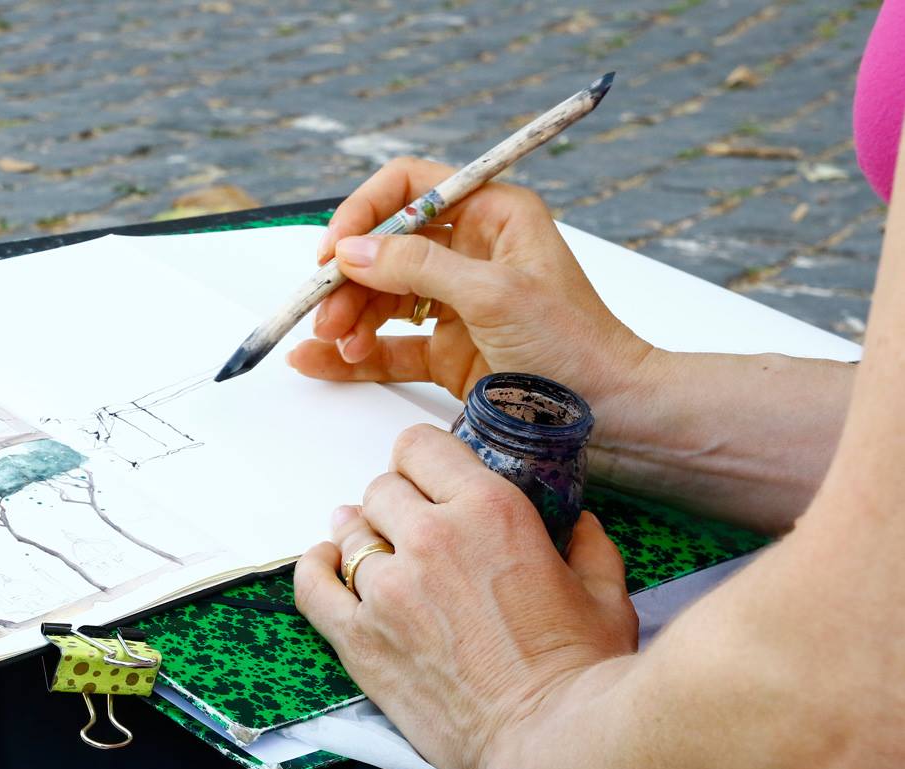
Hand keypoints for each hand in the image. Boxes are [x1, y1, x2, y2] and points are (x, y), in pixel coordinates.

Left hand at [292, 424, 637, 768]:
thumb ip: (587, 545)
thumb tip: (580, 524)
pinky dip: (316, 568)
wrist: (549, 743)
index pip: (421, 447)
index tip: (429, 478)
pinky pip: (313, 585)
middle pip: (383, 488)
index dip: (422, 460)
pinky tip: (327, 564)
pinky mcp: (360, 638)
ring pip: (350, 531)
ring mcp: (388, 589)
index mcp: (490, 510)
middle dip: (397, 502)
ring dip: (361, 535)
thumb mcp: (604, 593)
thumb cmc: (584, 673)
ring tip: (373, 547)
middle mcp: (431, 537)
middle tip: (411, 525)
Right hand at [294, 157, 653, 407]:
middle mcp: (471, 252)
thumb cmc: (575, 345)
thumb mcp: (494, 294)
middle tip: (323, 311)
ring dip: (348, 317)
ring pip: (380, 297)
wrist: (613, 415)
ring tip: (331, 343)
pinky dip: (352, 353)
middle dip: (348, 278)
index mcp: (493, 215)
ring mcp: (456, 303)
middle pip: (385, 248)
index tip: (334, 250)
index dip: (364, 213)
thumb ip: (419, 266)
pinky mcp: (448, 351)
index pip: (410, 189)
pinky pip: (388, 345)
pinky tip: (319, 360)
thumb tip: (351, 251)